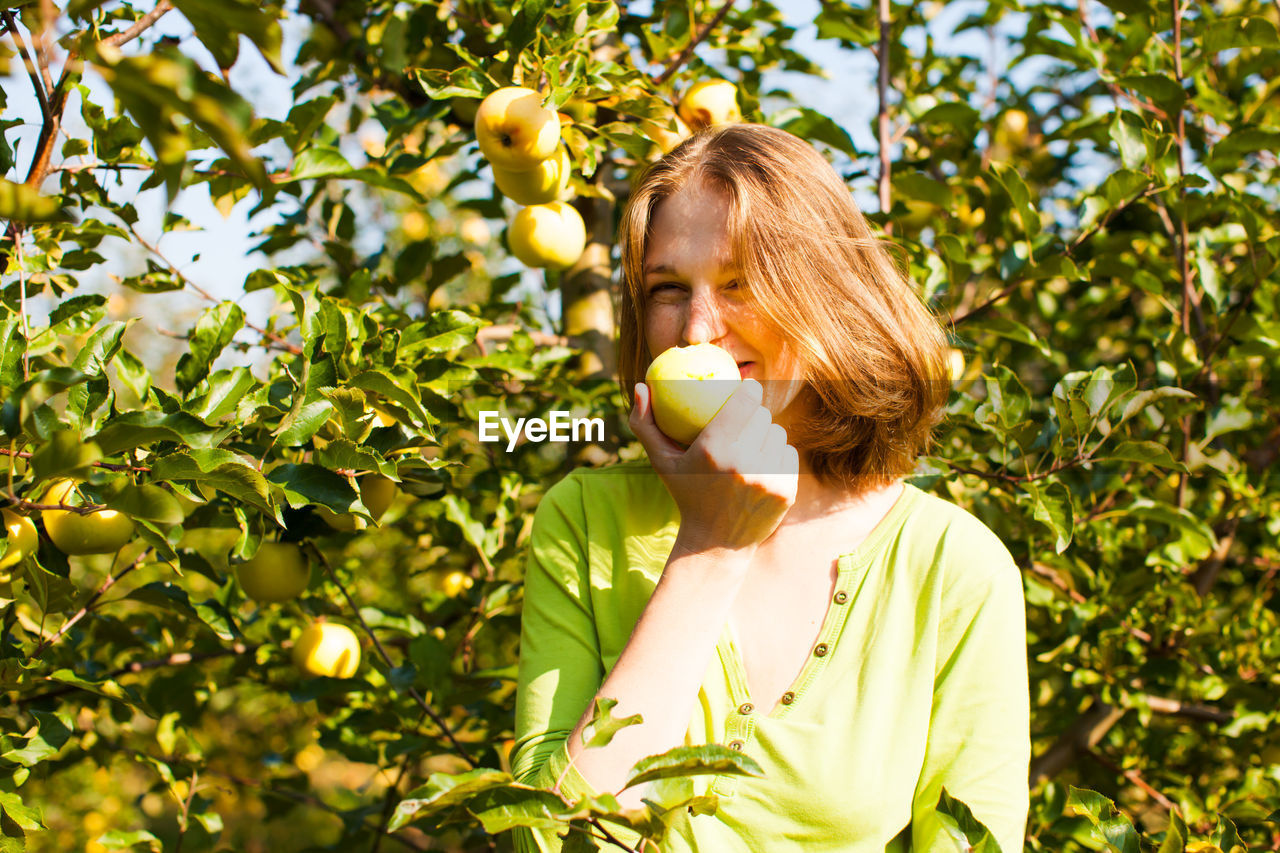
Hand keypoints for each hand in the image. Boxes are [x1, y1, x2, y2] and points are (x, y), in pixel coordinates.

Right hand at [631, 379, 798, 553]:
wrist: (716, 544)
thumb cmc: (686, 494)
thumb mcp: (661, 461)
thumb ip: (646, 424)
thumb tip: (639, 385)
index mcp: (713, 450)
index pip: (746, 400)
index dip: (749, 389)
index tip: (746, 389)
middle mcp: (742, 463)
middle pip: (763, 415)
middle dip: (755, 414)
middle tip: (746, 419)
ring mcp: (767, 478)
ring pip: (778, 433)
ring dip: (766, 435)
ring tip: (752, 444)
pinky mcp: (785, 491)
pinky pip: (788, 454)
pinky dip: (777, 456)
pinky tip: (764, 463)